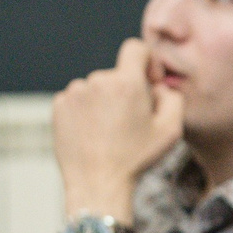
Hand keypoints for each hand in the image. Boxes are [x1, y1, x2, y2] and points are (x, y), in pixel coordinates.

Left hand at [54, 38, 183, 224]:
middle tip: (131, 123)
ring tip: (109, 133)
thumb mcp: (171, 130)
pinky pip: (77, 100)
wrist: (98, 184)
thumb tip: (159, 87)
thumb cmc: (136, 159)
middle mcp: (97, 80)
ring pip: (96, 89)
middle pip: (116, 75)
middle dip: (126, 92)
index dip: (146, 61)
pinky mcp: (59, 106)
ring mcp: (74, 93)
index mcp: (126, 83)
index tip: (149, 81)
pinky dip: (86, 112)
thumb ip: (173, 98)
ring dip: (104, 103)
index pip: (135, 48)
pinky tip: (93, 134)